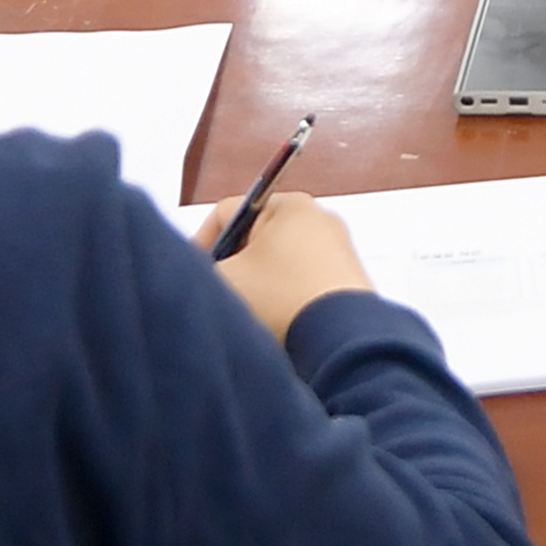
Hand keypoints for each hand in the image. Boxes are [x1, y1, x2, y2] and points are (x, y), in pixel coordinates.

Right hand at [202, 188, 374, 337]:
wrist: (340, 340)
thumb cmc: (281, 300)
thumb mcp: (225, 280)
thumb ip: (201, 269)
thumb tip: (200, 273)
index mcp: (288, 204)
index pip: (226, 213)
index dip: (201, 244)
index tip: (196, 275)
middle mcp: (319, 219)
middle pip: (253, 239)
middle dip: (232, 267)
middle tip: (221, 296)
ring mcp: (338, 250)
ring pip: (277, 265)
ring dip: (258, 287)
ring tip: (251, 316)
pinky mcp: (349, 282)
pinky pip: (302, 284)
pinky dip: (285, 301)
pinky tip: (278, 325)